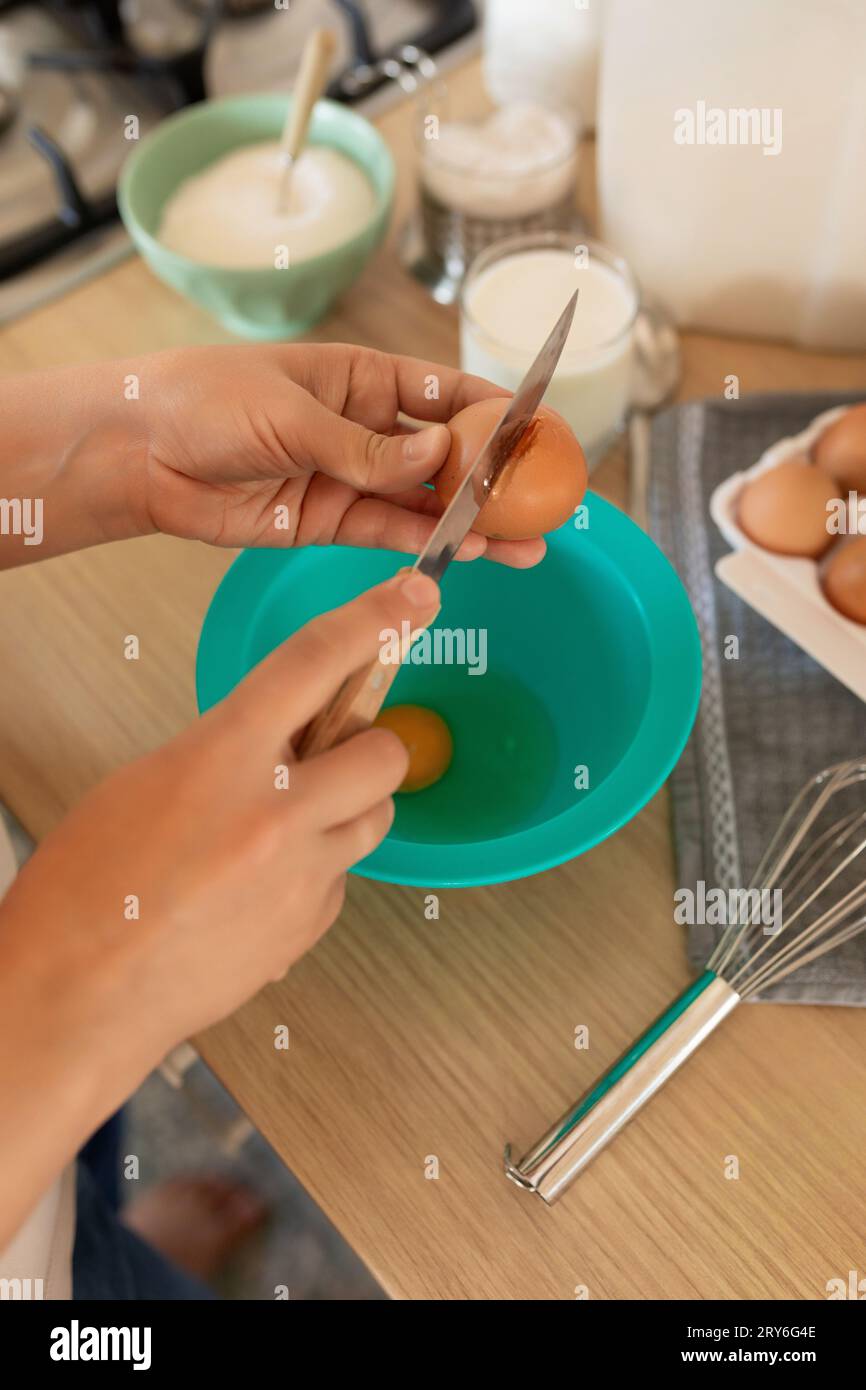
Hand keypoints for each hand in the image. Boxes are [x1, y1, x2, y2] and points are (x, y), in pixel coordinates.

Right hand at [0, 569, 437, 1162]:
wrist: (78, 994)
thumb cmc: (88, 889)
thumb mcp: (148, 782)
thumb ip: (227, 749)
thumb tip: (280, 739)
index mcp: (223, 757)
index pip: (317, 661)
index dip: (376, 618)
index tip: (415, 596)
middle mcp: (277, 812)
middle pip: (385, 752)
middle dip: (369, 747)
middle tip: (333, 757)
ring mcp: (301, 875)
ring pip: (377, 818)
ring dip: (348, 810)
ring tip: (286, 828)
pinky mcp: (310, 926)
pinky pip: (343, 878)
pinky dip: (317, 873)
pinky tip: (261, 888)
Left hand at [135, 343, 545, 567]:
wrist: (138, 450)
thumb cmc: (205, 400)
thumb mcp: (292, 413)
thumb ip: (366, 447)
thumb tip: (442, 456)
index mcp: (361, 378)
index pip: (446, 393)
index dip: (498, 413)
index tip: (543, 433)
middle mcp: (364, 429)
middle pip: (447, 455)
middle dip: (496, 481)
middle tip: (547, 505)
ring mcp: (348, 478)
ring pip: (425, 504)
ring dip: (473, 525)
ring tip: (526, 545)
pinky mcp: (326, 523)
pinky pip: (388, 534)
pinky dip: (426, 546)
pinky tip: (468, 553)